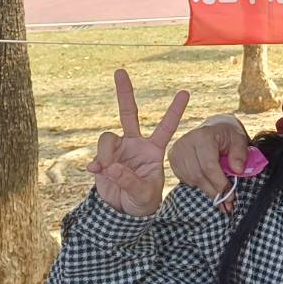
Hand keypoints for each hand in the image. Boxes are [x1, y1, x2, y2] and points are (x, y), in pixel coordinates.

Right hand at [86, 69, 188, 217]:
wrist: (123, 212)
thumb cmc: (142, 202)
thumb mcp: (144, 194)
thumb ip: (130, 181)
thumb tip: (111, 167)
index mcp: (153, 150)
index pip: (166, 127)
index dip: (175, 110)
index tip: (185, 92)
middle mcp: (135, 144)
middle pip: (128, 112)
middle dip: (124, 92)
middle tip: (120, 71)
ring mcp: (118, 149)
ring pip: (108, 137)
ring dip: (106, 153)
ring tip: (108, 171)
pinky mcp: (103, 158)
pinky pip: (97, 153)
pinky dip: (97, 163)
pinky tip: (97, 172)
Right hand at [168, 116, 250, 211]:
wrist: (213, 128)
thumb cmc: (227, 135)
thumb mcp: (239, 139)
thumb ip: (240, 154)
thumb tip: (237, 170)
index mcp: (203, 135)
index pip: (209, 166)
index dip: (220, 183)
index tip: (230, 195)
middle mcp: (187, 142)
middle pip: (199, 175)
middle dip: (214, 191)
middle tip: (227, 202)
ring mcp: (177, 150)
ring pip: (191, 179)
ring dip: (206, 190)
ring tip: (219, 195)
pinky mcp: (173, 158)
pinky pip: (184, 178)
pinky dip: (197, 184)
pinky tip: (207, 182)